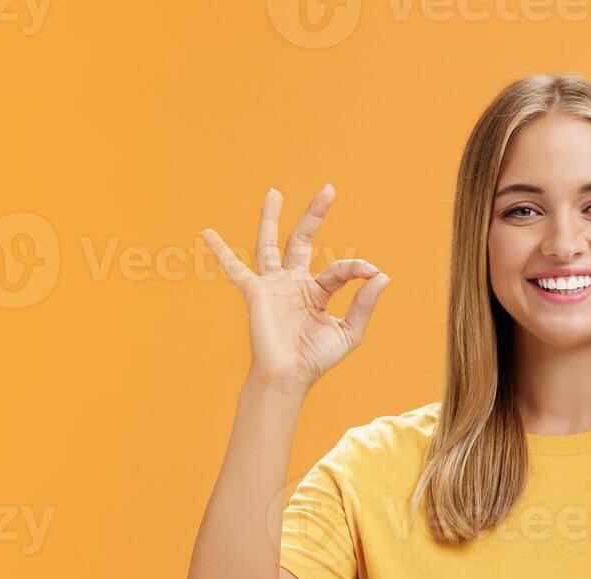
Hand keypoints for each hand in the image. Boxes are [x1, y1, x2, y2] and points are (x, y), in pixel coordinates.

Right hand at [201, 185, 389, 389]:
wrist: (288, 377)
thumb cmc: (315, 359)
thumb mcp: (349, 332)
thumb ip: (364, 304)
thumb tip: (382, 276)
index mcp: (317, 292)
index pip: (339, 269)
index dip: (356, 267)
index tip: (372, 270)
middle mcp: (294, 283)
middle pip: (302, 240)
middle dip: (314, 215)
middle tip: (328, 189)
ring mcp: (273, 285)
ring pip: (270, 244)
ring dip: (271, 218)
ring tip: (274, 192)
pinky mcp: (256, 291)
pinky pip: (234, 269)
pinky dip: (220, 251)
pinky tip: (207, 233)